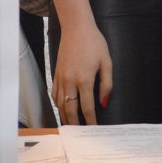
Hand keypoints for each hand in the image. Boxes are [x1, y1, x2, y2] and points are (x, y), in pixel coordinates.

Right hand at [47, 0, 111, 124]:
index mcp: (84, 79)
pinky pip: (54, 94)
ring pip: (60, 104)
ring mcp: (61, 78)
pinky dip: (58, 104)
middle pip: (70, 110)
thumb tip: (104, 102)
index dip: (91, 120)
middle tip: (79, 134)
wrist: (76, 28)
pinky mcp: (56, 73)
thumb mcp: (106, 62)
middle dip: (75, 124)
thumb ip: (106, 84)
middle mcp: (70, 81)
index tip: (94, 129)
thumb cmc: (94, 43)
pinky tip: (62, 108)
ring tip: (71, 126)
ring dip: (65, 116)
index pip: (87, 107)